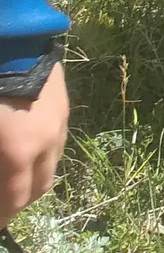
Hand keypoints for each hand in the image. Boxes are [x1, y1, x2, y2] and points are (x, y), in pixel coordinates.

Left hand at [0, 61, 67, 229]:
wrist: (14, 42)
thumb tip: (2, 171)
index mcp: (19, 152)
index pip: (14, 199)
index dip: (4, 215)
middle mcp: (47, 143)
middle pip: (39, 187)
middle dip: (20, 200)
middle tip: (5, 201)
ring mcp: (60, 123)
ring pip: (52, 164)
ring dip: (34, 175)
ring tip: (15, 174)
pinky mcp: (64, 106)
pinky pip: (57, 141)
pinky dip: (42, 153)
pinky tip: (26, 144)